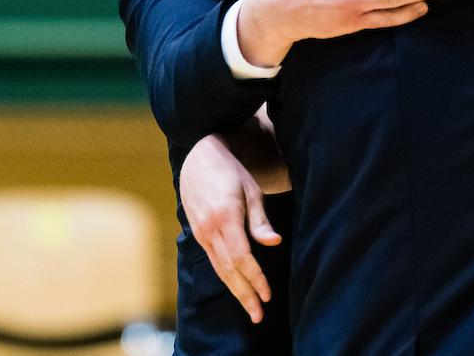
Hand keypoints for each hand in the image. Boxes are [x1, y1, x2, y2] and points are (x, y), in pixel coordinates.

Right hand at [180, 134, 281, 322]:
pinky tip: (235, 287)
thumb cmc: (231, 171)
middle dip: (244, 294)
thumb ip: (260, 220)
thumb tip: (274, 243)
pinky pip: (213, 261)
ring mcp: (201, 233)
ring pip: (220, 269)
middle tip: (258, 315)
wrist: (199, 158)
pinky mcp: (199, 233)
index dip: (255, 278)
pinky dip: (225, 277)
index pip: (242, 257)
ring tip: (250, 308)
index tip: (268, 295)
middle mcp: (210, 229)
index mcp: (226, 217)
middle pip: (229, 270)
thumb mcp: (251, 190)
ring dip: (235, 291)